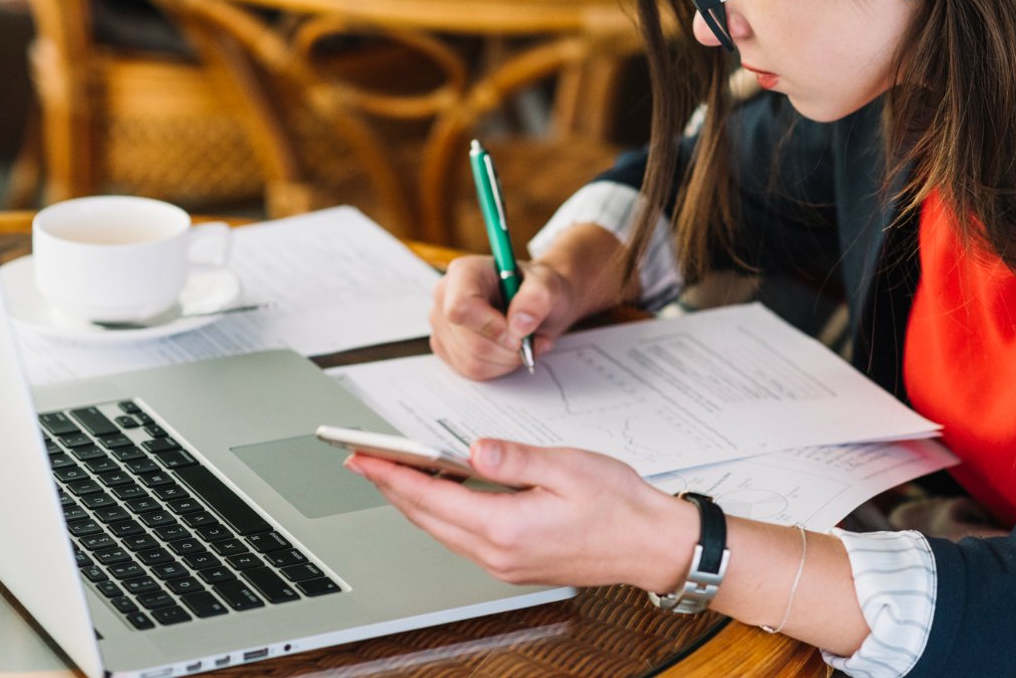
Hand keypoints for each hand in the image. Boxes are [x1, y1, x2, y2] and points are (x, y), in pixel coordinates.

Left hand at [346, 439, 693, 591]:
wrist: (652, 545)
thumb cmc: (620, 506)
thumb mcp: (567, 466)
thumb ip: (513, 458)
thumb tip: (472, 451)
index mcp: (507, 527)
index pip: (431, 498)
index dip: (392, 475)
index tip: (364, 457)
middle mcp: (499, 553)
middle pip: (427, 518)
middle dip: (391, 487)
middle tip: (363, 461)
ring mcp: (505, 564)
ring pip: (441, 530)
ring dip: (414, 502)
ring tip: (393, 473)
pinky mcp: (516, 563)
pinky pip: (463, 538)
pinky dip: (442, 514)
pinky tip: (441, 495)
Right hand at [429, 256, 581, 379]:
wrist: (535, 303)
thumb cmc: (537, 289)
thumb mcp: (548, 286)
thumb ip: (537, 299)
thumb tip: (519, 324)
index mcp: (465, 272)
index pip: (460, 307)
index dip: (489, 326)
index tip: (517, 333)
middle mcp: (445, 296)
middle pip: (467, 341)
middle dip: (506, 349)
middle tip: (531, 340)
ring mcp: (442, 323)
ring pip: (469, 361)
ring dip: (505, 360)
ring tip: (525, 344)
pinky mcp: (446, 347)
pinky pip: (469, 370)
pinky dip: (497, 367)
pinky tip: (509, 350)